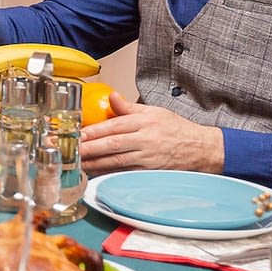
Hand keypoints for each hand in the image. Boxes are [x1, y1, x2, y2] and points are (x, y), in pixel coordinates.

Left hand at [78, 94, 223, 174]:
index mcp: (145, 121)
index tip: (77, 133)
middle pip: (112, 144)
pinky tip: (95, 173)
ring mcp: (148, 158)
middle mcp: (146, 139)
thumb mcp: (155, 112)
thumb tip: (112, 96)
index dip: (93, 130)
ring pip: (116, 161)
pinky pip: (125, 173)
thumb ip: (130, 107)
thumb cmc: (177, 129)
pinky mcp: (150, 172)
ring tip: (76, 162)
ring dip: (94, 163)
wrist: (202, 149)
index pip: (114, 126)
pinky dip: (108, 174)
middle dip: (88, 147)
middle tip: (70, 149)